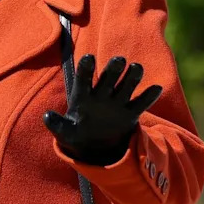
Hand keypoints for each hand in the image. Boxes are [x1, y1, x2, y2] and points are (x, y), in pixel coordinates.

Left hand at [43, 55, 162, 165]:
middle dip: (113, 68)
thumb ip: (57, 125)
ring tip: (136, 68)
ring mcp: (116, 102)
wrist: (93, 145)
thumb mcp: (64, 132)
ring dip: (132, 76)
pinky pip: (141, 103)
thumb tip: (46, 117)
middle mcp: (100, 95)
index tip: (88, 57)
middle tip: (118, 60)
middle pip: (108, 78)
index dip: (86, 68)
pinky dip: (148, 96)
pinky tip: (156, 88)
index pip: (83, 79)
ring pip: (126, 85)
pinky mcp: (130, 113)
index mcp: (82, 96)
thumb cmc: (75, 133)